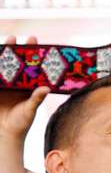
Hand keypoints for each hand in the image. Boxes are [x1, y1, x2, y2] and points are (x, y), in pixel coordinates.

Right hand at [0, 36, 49, 172]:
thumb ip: (36, 99)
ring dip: (0, 55)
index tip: (33, 39)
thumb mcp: (29, 110)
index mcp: (27, 84)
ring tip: (2, 43)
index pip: (30, 65)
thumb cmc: (21, 123)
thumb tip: (45, 89)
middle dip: (13, 49)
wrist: (4, 134)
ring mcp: (2, 84)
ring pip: (0, 66)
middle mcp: (15, 82)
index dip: (32, 52)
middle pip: (14, 61)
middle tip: (14, 38)